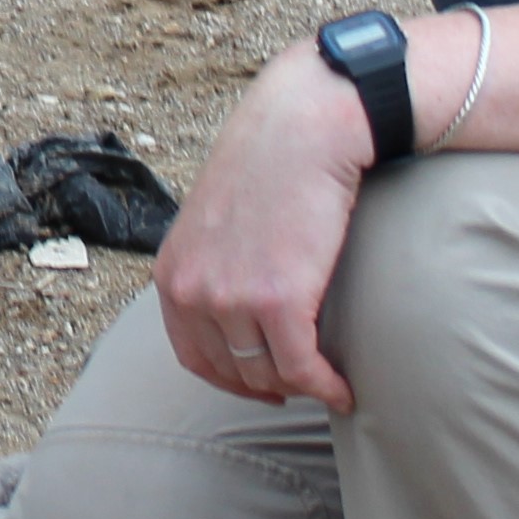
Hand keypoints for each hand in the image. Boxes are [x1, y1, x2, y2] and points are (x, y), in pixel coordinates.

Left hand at [152, 38, 376, 407]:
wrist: (302, 128)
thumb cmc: (269, 162)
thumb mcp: (216, 217)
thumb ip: (214, 263)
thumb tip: (237, 308)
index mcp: (172, 273)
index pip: (192, 355)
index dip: (230, 379)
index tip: (263, 385)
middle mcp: (192, 292)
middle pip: (232, 370)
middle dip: (270, 384)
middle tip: (304, 383)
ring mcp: (231, 300)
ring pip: (269, 373)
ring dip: (302, 384)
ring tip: (328, 379)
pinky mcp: (279, 302)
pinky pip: (303, 369)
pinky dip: (327, 387)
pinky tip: (345, 390)